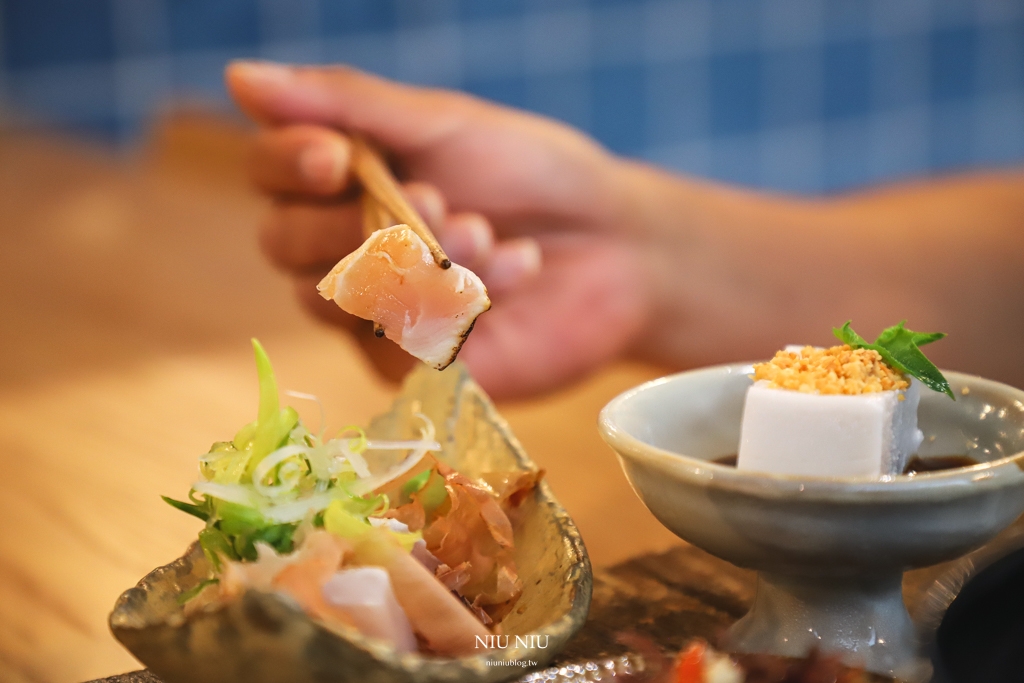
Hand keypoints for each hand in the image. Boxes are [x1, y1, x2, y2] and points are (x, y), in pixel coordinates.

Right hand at [226, 62, 650, 398]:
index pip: (270, 174)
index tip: (335, 157)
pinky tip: (517, 269)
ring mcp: (377, 312)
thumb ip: (350, 106)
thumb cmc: (534, 174)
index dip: (288, 165)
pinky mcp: (416, 364)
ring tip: (489, 235)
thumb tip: (238, 77)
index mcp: (346, 180)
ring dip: (420, 260)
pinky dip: (461, 300)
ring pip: (340, 298)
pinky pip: (400, 340)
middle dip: (354, 222)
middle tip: (433, 202)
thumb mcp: (446, 125)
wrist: (620, 244)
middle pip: (285, 245)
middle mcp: (347, 248)